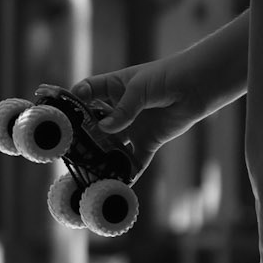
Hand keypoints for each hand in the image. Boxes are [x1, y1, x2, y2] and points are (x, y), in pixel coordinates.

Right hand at [69, 59, 198, 180]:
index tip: (65, 111)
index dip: (76, 99)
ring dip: (102, 157)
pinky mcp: (148, 141)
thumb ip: (123, 110)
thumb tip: (105, 129)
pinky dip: (127, 173)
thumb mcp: (140, 88)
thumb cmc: (166, 77)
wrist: (197, 87)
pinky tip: (116, 184)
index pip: (88, 92)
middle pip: (96, 123)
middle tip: (71, 147)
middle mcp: (120, 109)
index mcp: (114, 87)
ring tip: (89, 169)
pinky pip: (135, 160)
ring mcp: (133, 126)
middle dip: (84, 134)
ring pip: (112, 145)